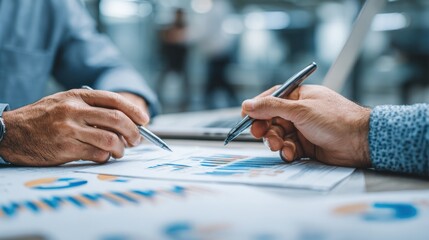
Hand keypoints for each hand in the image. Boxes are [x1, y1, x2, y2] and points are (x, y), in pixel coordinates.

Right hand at [0, 89, 148, 165]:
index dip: (134, 110)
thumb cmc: (42, 118)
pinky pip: (97, 154)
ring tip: (120, 151)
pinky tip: (103, 156)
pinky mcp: (65, 149)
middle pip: (116, 119)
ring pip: (110, 139)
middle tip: (136, 140)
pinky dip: (105, 157)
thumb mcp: (65, 102)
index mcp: (77, 96)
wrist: (11, 132)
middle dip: (133, 132)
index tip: (144, 120)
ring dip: (121, 148)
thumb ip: (91, 108)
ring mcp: (69, 129)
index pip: (114, 100)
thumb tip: (124, 120)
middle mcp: (74, 110)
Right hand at [242, 85, 371, 167]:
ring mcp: (302, 129)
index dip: (257, 108)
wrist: (360, 142)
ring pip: (278, 136)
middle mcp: (299, 112)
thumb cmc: (336, 119)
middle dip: (265, 128)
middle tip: (260, 134)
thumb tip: (248, 104)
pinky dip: (287, 152)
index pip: (271, 99)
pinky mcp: (306, 146)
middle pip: (271, 119)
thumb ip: (271, 107)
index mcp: (299, 96)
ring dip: (276, 142)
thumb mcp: (300, 110)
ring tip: (281, 145)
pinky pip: (288, 148)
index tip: (246, 116)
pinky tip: (292, 153)